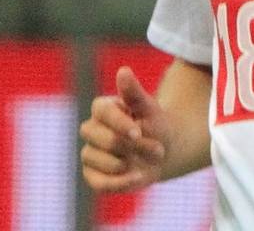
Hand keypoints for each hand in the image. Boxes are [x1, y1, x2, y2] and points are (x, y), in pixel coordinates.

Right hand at [79, 66, 169, 192]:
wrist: (164, 151)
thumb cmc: (155, 125)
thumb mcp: (149, 108)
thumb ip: (134, 92)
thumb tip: (123, 70)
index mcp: (102, 109)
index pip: (101, 112)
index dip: (120, 123)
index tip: (138, 132)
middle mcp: (91, 129)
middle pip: (104, 140)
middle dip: (132, 146)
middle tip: (154, 146)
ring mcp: (90, 153)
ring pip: (103, 162)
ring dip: (130, 163)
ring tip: (148, 158)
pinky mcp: (93, 175)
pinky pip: (100, 183)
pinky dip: (121, 182)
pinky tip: (138, 176)